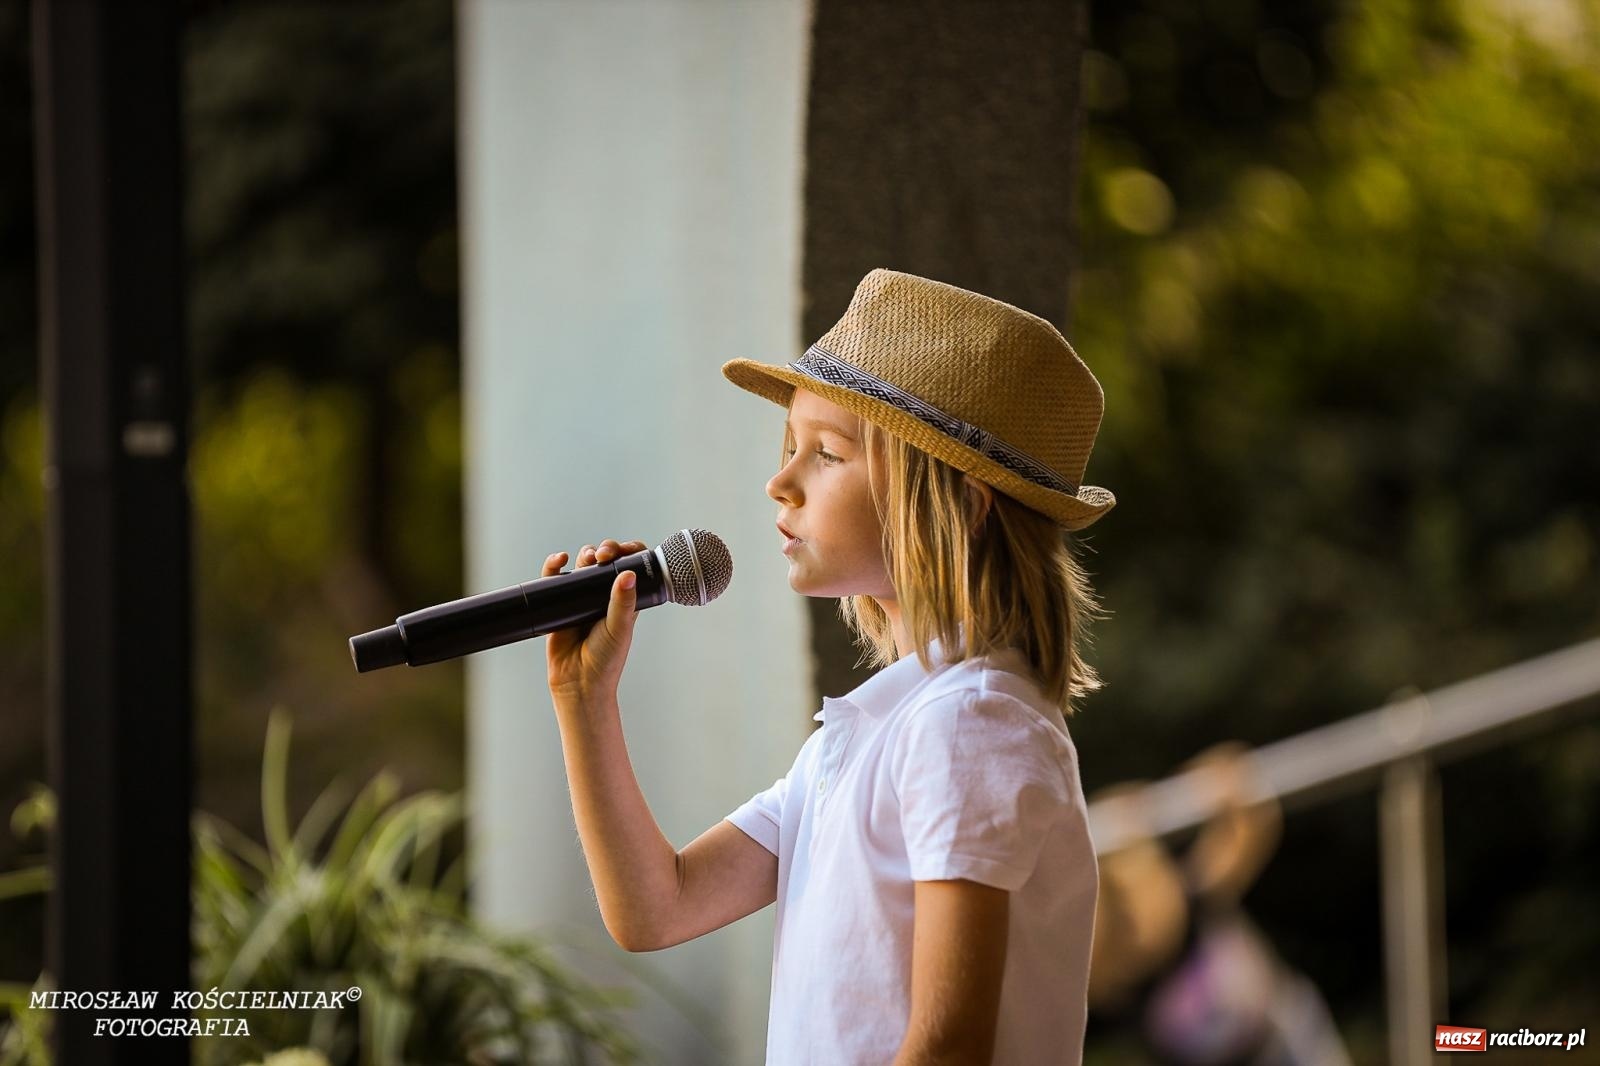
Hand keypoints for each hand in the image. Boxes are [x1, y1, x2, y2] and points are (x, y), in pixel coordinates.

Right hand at [542, 538, 647, 706]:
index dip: (629, 553)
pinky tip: (559, 559)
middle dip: (606, 550)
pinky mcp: (559, 603)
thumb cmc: (606, 660)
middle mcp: (605, 596)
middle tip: (604, 556)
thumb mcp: (619, 629)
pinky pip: (555, 578)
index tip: (624, 551)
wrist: (577, 682)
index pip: (631, 566)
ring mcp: (582, 598)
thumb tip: (629, 574)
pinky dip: (554, 565)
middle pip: (606, 560)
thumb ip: (624, 603)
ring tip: (588, 559)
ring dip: (585, 554)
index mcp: (625, 599)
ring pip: (582, 565)